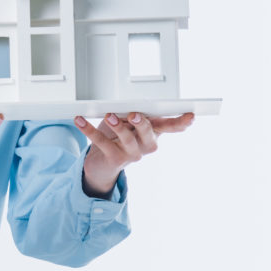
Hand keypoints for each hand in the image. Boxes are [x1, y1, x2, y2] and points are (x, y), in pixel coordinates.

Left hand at [75, 112, 194, 196]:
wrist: (100, 163)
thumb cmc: (116, 137)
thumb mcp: (126, 122)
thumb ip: (130, 114)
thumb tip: (130, 107)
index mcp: (153, 133)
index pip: (171, 127)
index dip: (181, 122)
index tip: (190, 115)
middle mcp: (146, 146)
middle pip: (150, 134)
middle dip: (143, 124)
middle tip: (134, 114)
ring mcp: (131, 154)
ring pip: (127, 140)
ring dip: (117, 126)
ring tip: (108, 116)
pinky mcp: (113, 159)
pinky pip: (101, 143)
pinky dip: (88, 130)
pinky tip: (79, 120)